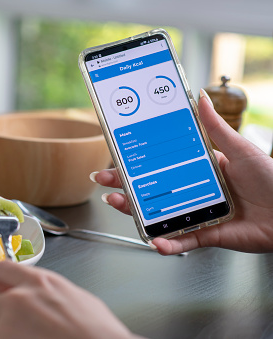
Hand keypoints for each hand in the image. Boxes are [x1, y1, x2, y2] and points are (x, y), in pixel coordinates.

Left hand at [0, 261, 136, 338]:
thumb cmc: (98, 333)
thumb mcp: (79, 299)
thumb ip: (52, 292)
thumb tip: (49, 297)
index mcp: (40, 283)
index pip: (3, 270)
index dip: (2, 286)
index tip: (5, 294)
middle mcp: (20, 299)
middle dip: (3, 318)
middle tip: (23, 328)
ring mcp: (10, 323)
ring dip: (11, 336)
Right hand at [92, 90, 272, 254]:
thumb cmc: (271, 178)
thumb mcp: (239, 148)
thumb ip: (216, 127)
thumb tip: (201, 99)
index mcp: (196, 170)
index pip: (158, 166)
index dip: (135, 164)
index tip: (116, 158)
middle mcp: (191, 192)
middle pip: (150, 191)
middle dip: (123, 186)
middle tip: (104, 180)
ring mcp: (195, 214)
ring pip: (158, 215)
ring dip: (135, 213)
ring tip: (119, 204)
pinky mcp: (205, 235)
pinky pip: (182, 242)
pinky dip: (168, 244)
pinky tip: (155, 240)